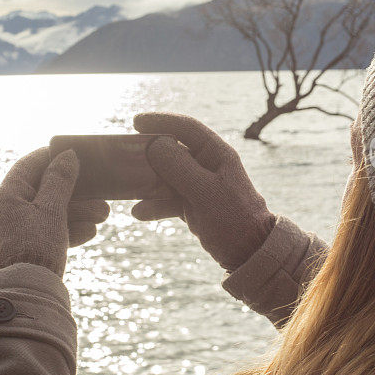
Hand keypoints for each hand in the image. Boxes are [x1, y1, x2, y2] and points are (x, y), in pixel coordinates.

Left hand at [0, 147, 109, 275]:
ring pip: (54, 211)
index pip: (29, 165)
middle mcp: (11, 210)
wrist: (29, 294)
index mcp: (8, 196)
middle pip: (47, 189)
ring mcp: (22, 229)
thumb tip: (67, 155)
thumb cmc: (36, 246)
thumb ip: (60, 180)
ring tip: (103, 215)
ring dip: (80, 211)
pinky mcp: (32, 247)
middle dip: (77, 191)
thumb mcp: (51, 209)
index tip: (76, 153)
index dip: (53, 156)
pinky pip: (54, 231)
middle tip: (101, 192)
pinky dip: (72, 229)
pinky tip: (90, 232)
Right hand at [131, 112, 275, 270]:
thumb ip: (179, 167)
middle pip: (173, 151)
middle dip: (148, 154)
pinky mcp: (194, 205)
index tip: (135, 122)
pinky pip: (169, 199)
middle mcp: (208, 166)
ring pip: (167, 176)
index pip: (187, 128)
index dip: (161, 121)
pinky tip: (139, 213)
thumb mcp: (204, 192)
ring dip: (148, 182)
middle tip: (125, 156)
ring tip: (128, 188)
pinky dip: (155, 205)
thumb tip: (155, 144)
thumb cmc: (233, 219)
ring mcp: (200, 186)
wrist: (249, 254)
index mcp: (217, 154)